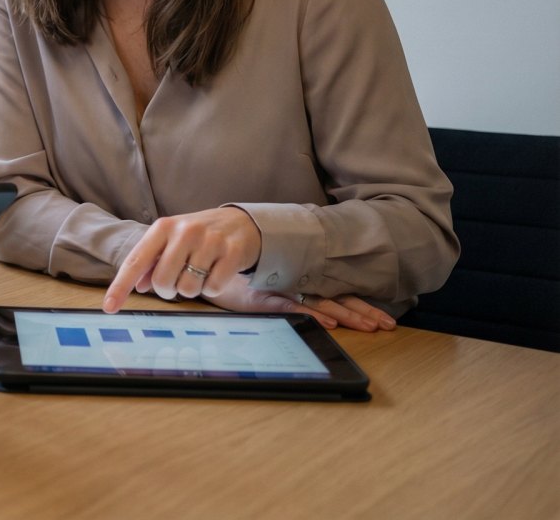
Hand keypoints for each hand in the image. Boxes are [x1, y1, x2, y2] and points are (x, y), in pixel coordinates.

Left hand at [102, 207, 261, 311]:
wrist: (241, 222)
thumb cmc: (198, 235)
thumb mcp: (171, 240)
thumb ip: (152, 261)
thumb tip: (138, 287)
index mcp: (163, 227)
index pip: (135, 261)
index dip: (120, 286)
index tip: (109, 307)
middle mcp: (184, 231)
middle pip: (162, 282)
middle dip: (167, 291)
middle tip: (177, 281)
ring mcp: (210, 241)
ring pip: (188, 289)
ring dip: (191, 290)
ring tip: (199, 274)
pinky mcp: (232, 252)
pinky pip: (213, 289)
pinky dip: (212, 289)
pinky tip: (216, 273)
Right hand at [192, 276, 396, 331]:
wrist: (202, 264)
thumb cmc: (233, 274)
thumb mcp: (263, 283)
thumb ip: (282, 291)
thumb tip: (311, 305)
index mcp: (296, 280)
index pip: (334, 293)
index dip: (359, 304)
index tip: (383, 318)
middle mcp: (292, 284)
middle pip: (334, 298)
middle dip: (362, 311)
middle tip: (388, 325)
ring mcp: (278, 291)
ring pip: (320, 303)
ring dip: (347, 314)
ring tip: (370, 326)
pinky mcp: (261, 299)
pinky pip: (291, 307)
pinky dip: (311, 315)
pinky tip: (329, 323)